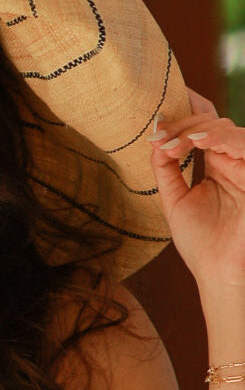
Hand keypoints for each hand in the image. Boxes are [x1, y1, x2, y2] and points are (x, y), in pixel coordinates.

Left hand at [149, 88, 244, 289]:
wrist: (218, 272)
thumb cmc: (201, 242)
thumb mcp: (174, 200)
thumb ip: (166, 169)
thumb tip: (155, 139)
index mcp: (217, 166)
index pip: (203, 129)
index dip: (184, 117)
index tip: (155, 122)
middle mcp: (233, 163)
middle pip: (213, 124)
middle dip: (183, 126)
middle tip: (159, 138)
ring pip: (228, 130)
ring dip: (198, 130)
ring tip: (173, 143)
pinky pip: (244, 148)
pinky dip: (221, 140)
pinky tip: (197, 144)